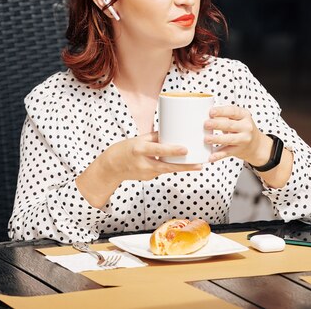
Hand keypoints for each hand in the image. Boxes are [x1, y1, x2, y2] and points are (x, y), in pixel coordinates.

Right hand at [77, 132, 202, 208]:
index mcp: (140, 149)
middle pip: (167, 166)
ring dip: (181, 167)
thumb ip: (155, 137)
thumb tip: (172, 132)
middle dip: (185, 167)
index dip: (172, 150)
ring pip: (167, 169)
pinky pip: (161, 170)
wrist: (111, 167)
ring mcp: (146, 173)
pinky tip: (178, 163)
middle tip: (199, 165)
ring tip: (196, 165)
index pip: (159, 150)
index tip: (185, 149)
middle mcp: (144, 163)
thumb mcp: (139, 139)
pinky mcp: (148, 178)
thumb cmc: (125, 149)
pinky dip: (169, 167)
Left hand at [204, 105, 267, 164]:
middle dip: (217, 124)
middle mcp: (246, 127)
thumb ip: (225, 115)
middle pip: (230, 125)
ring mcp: (243, 139)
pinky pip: (227, 153)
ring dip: (217, 139)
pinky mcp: (238, 150)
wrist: (256, 145)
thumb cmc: (242, 128)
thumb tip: (208, 115)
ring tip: (206, 139)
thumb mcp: (238, 118)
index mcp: (244, 115)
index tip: (211, 112)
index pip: (233, 111)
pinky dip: (218, 155)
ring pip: (229, 139)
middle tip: (206, 124)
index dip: (221, 111)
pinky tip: (211, 157)